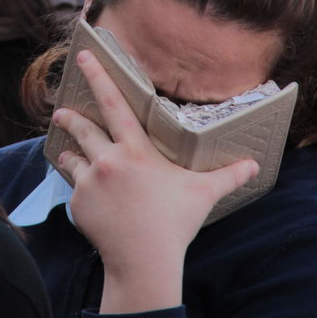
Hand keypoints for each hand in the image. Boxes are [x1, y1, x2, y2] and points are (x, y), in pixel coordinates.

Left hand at [54, 49, 257, 313]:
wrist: (143, 261)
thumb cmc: (175, 223)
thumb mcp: (203, 193)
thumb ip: (228, 176)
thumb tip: (254, 166)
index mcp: (136, 150)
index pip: (114, 104)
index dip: (98, 76)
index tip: (84, 56)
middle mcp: (108, 160)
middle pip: (82, 128)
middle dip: (69, 117)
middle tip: (62, 111)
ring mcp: (89, 183)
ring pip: (73, 158)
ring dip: (70, 152)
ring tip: (69, 150)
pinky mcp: (77, 205)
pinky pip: (74, 189)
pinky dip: (80, 189)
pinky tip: (91, 197)